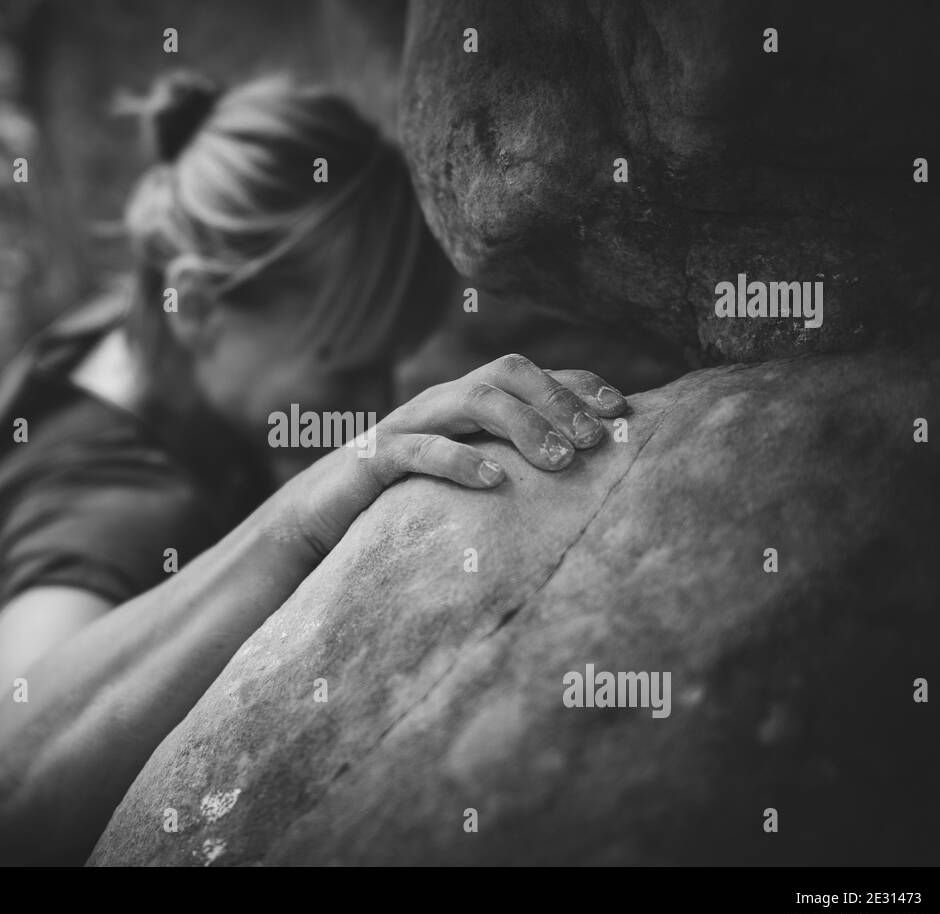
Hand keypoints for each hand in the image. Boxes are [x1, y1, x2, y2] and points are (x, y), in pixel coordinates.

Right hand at [284, 353, 628, 556]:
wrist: (317, 516)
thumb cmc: (400, 498)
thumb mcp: (462, 474)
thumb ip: (506, 463)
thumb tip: (577, 475)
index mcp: (464, 402)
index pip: (531, 374)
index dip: (578, 384)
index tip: (622, 411)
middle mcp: (440, 401)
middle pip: (507, 372)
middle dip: (558, 400)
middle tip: (594, 442)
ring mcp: (407, 424)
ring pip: (473, 400)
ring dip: (525, 426)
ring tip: (562, 461)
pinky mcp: (377, 460)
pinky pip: (421, 451)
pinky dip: (461, 462)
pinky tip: (495, 482)